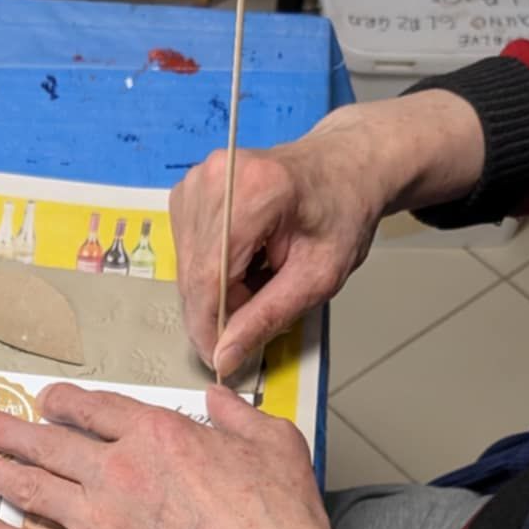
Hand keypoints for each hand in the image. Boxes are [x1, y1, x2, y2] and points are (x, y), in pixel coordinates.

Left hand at [0, 382, 436, 528]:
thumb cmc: (282, 521)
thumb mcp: (273, 443)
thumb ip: (237, 416)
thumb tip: (217, 400)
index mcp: (159, 433)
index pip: (95, 409)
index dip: (64, 403)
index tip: (47, 402)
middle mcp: (119, 468)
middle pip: (48, 443)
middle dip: (8, 431)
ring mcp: (101, 519)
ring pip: (29, 487)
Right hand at [170, 90, 486, 380]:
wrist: (342, 168)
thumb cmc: (340, 214)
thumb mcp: (318, 276)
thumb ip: (268, 316)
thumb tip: (224, 356)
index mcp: (254, 189)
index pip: (209, 276)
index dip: (208, 326)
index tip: (220, 360)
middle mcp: (215, 177)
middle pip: (193, 273)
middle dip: (217, 310)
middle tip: (256, 315)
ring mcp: (196, 180)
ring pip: (186, 267)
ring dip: (216, 291)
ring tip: (260, 279)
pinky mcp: (187, 190)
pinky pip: (186, 251)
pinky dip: (211, 271)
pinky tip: (244, 262)